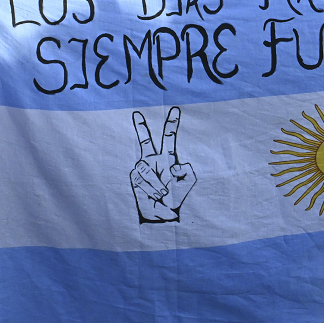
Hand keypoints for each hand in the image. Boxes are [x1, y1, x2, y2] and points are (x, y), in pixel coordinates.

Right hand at [129, 108, 196, 222]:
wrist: (162, 213)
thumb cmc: (175, 197)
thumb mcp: (188, 183)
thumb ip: (188, 171)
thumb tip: (175, 165)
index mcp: (168, 158)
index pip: (169, 138)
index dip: (172, 124)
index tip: (176, 109)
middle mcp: (153, 160)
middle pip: (145, 142)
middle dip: (141, 128)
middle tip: (137, 113)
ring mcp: (142, 168)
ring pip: (146, 168)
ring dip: (156, 183)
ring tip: (163, 194)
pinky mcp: (134, 177)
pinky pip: (141, 179)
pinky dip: (151, 188)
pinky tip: (155, 195)